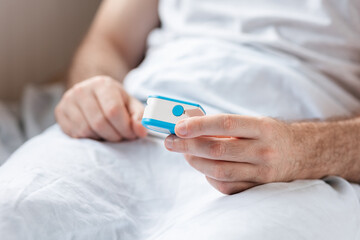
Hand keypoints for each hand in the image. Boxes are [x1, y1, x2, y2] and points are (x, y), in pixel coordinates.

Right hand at [55, 76, 146, 140]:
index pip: (114, 111)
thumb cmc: (115, 100)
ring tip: (109, 133)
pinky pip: (75, 134)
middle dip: (115, 135)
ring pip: (87, 130)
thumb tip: (142, 131)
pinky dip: (89, 138)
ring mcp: (68, 100)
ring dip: (102, 138)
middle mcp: (82, 89)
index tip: (132, 134)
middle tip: (121, 136)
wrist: (92, 92)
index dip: (125, 128)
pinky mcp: (60, 112)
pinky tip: (96, 132)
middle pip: (100, 123)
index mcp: (102, 84)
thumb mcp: (131, 104)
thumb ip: (139, 117)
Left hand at [164, 114, 308, 194]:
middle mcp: (264, 150)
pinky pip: (227, 187)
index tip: (178, 126)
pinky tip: (203, 167)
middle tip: (170, 141)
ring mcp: (262, 172)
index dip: (199, 125)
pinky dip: (209, 177)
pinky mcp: (259, 188)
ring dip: (195, 162)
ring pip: (219, 171)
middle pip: (218, 150)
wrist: (303, 153)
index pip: (225, 124)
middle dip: (188, 145)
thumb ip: (225, 125)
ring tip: (184, 153)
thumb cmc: (271, 134)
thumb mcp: (254, 122)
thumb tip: (189, 124)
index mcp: (262, 128)